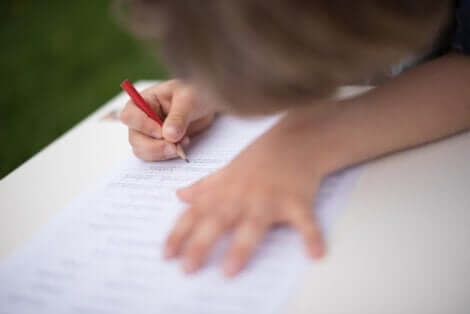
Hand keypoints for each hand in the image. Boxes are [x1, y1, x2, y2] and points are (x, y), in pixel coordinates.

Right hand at [120, 79, 216, 160]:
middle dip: (154, 147)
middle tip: (174, 147)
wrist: (206, 104)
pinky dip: (168, 156)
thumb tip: (169, 136)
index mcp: (144, 101)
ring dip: (162, 153)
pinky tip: (182, 149)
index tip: (162, 133)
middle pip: (135, 139)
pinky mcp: (159, 145)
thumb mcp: (189, 100)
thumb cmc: (195, 93)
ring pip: (143, 151)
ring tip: (181, 145)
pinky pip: (156, 157)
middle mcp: (142, 119)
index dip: (143, 126)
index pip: (130, 116)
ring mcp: (149, 134)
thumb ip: (179, 117)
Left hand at [164, 111, 330, 276]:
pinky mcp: (297, 201)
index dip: (180, 234)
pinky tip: (315, 254)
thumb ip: (204, 186)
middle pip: (218, 221)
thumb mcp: (227, 171)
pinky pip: (305, 221)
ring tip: (230, 270)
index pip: (197, 213)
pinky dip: (311, 236)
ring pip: (254, 224)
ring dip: (242, 246)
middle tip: (187, 268)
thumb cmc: (259, 159)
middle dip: (201, 244)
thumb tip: (179, 196)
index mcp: (225, 190)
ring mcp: (270, 198)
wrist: (294, 140)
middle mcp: (243, 196)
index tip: (166, 254)